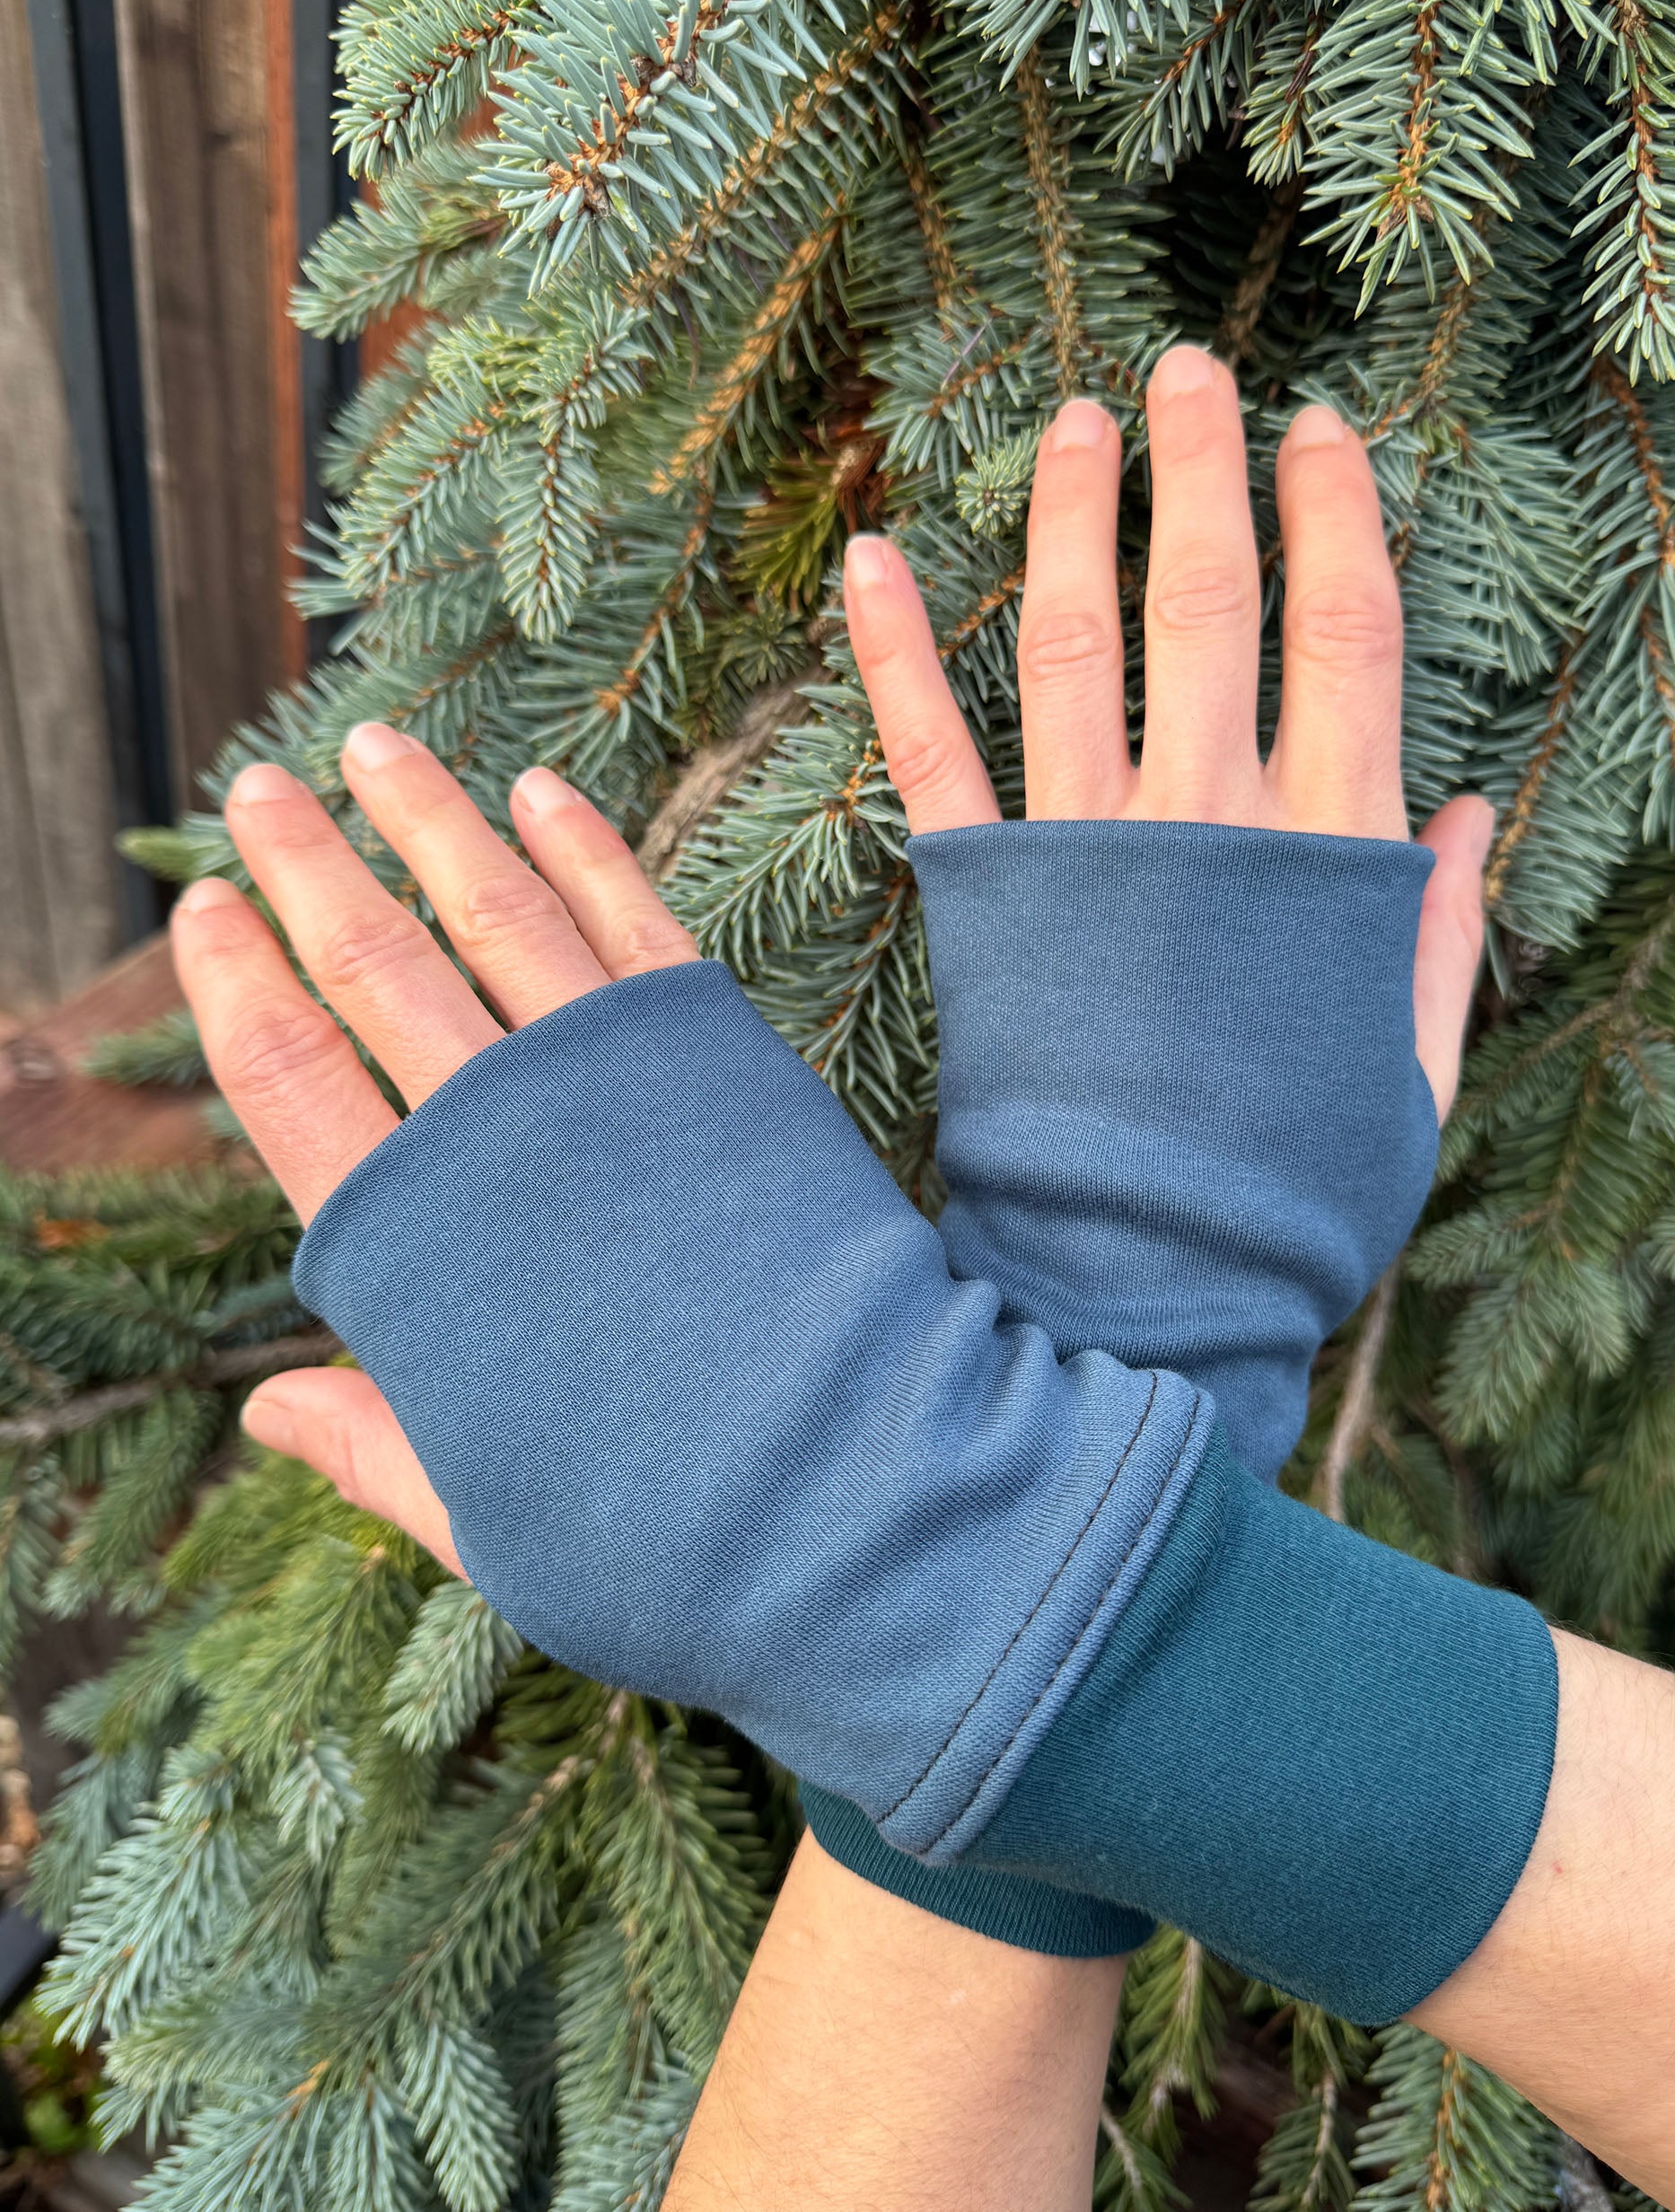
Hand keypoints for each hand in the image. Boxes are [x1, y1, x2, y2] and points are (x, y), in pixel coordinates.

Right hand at [174, 735, 700, 1572]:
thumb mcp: (494, 1522)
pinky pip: (634, 925)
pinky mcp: (723, 1062)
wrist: (858, 1505)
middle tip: (255, 788)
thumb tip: (265, 1414)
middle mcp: (503, 1148)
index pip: (290, 1083)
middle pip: (375, 970)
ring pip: (496, 915)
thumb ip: (378, 1450)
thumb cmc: (669, 1545)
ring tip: (370, 742)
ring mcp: (616, 1090)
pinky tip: (539, 790)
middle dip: (306, 869)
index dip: (237, 988)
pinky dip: (582, 850)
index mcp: (418, 1257)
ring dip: (428, 820)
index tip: (204, 912)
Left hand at [841, 346, 1489, 1120]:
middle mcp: (1210, 820)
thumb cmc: (1295, 1188)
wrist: (1154, 1277)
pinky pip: (933, 753)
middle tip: (1185, 369)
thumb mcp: (1412, 1068)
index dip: (1334, 516)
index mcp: (1332, 850)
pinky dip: (896, 653)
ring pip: (1076, 643)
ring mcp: (1089, 853)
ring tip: (1072, 418)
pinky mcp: (985, 901)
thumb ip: (1441, 934)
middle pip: (1211, 601)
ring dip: (1072, 516)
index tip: (1317, 428)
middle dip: (1201, 471)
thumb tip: (1475, 809)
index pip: (1346, 633)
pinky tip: (873, 559)